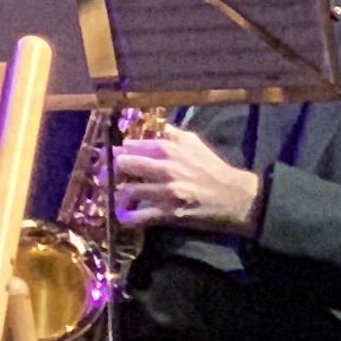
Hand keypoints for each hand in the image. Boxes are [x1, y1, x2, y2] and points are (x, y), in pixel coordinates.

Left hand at [109, 122, 261, 236]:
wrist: (235, 197)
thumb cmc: (212, 167)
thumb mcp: (192, 141)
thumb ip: (168, 131)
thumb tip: (146, 123)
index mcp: (168, 148)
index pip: (130, 145)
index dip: (118, 150)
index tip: (111, 154)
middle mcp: (164, 168)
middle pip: (123, 164)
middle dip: (111, 168)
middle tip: (106, 172)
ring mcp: (166, 192)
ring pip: (128, 189)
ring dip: (117, 191)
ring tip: (114, 192)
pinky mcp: (170, 213)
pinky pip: (140, 216)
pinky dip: (127, 216)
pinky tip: (122, 215)